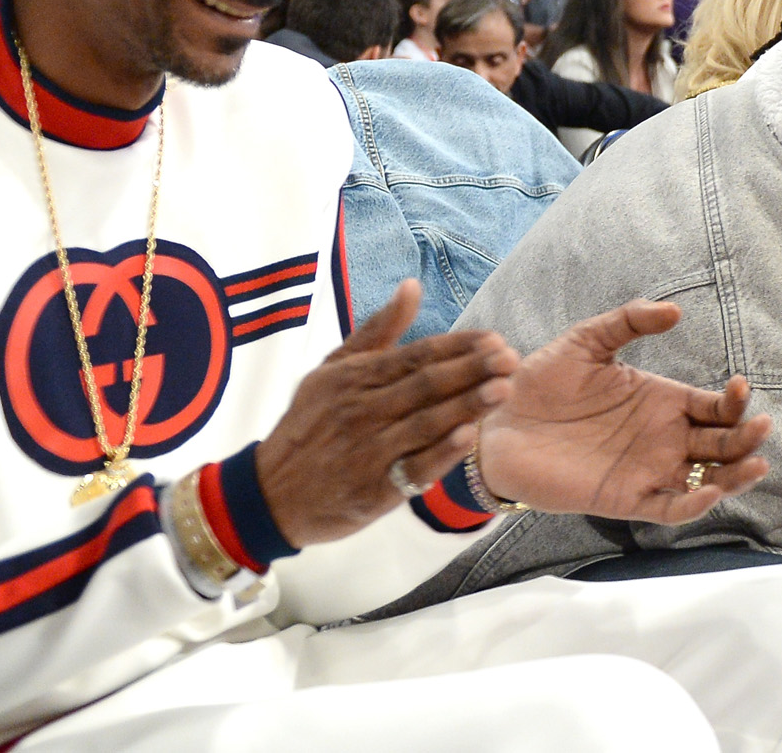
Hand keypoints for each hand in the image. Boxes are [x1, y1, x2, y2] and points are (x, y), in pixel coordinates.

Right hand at [256, 280, 512, 548]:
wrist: (270, 494)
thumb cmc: (309, 426)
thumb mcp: (331, 372)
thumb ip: (377, 331)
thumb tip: (413, 286)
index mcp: (354, 377)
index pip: (416, 355)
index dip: (459, 347)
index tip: (496, 339)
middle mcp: (360, 409)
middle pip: (425, 385)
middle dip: (472, 370)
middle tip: (512, 358)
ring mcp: (365, 450)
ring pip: (424, 423)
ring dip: (467, 405)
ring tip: (504, 390)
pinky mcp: (370, 489)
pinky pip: (412, 468)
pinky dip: (441, 453)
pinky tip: (469, 438)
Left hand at [476, 300, 772, 521]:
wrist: (498, 422)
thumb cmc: (542, 381)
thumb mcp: (587, 341)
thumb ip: (628, 320)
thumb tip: (675, 311)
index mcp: (662, 401)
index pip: (715, 407)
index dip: (734, 401)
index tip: (740, 385)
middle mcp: (663, 438)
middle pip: (722, 445)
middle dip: (747, 438)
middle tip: (762, 426)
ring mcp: (648, 471)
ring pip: (708, 480)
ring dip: (736, 476)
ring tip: (757, 464)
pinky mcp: (626, 499)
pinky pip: (669, 508)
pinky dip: (694, 505)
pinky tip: (709, 491)